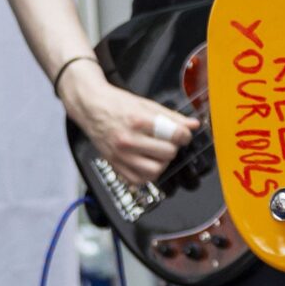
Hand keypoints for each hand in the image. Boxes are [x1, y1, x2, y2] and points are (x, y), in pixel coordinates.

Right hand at [61, 62, 196, 184]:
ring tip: (157, 153)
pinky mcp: (114, 165)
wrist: (91, 108)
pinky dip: (146, 174)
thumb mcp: (147, 105)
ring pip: (155, 170)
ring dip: (161, 163)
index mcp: (138, 121)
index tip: (183, 135)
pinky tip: (146, 163)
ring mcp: (120, 155)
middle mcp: (128, 139)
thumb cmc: (118, 105)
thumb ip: (172, 116)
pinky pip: (138, 180)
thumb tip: (193, 125)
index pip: (174, 134)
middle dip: (172, 148)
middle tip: (168, 142)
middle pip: (167, 153)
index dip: (184, 136)